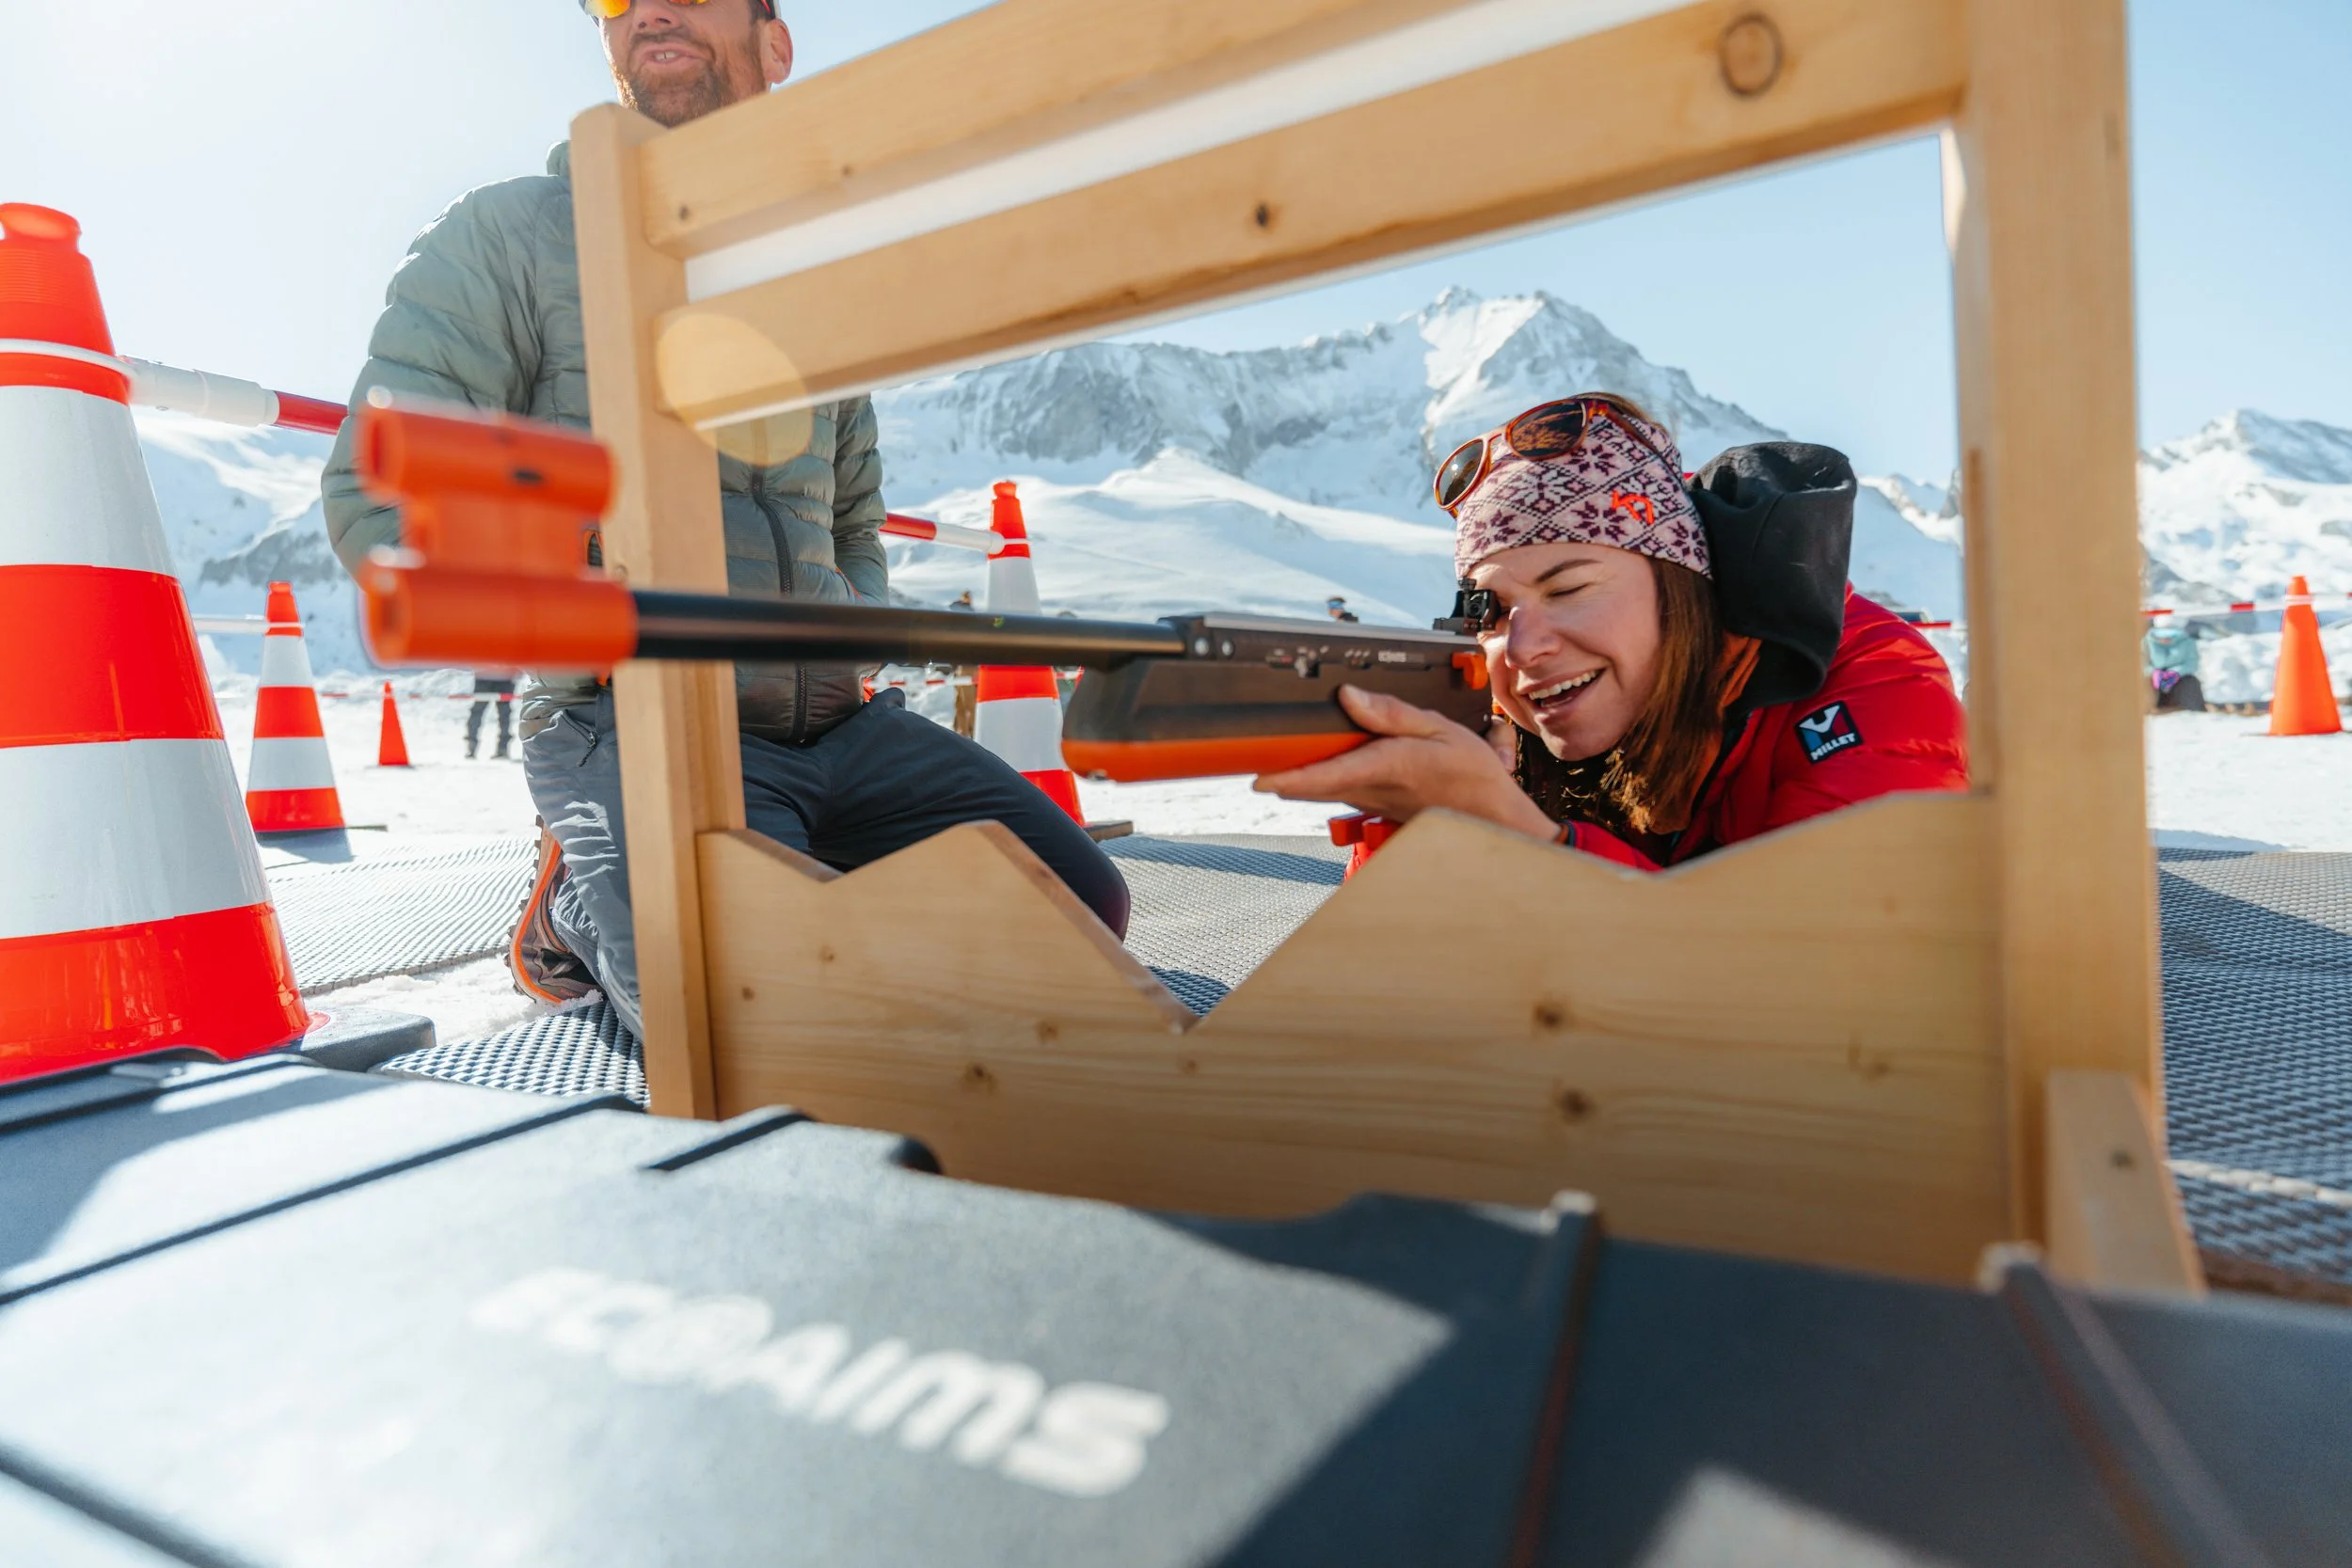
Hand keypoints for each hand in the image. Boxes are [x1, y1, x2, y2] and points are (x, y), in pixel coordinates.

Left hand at [1253, 686, 1558, 840]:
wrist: (1491, 820)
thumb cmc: (1472, 777)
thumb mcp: (1440, 729)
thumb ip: (1391, 712)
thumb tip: (1350, 697)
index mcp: (1387, 766)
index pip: (1326, 775)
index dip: (1287, 777)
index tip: (1258, 777)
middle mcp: (1373, 790)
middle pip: (1310, 787)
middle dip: (1278, 775)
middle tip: (1249, 757)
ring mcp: (1371, 803)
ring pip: (1319, 792)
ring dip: (1294, 779)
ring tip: (1269, 757)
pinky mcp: (1375, 807)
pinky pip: (1336, 793)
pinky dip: (1317, 780)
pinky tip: (1310, 766)